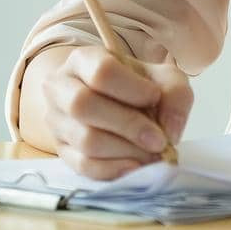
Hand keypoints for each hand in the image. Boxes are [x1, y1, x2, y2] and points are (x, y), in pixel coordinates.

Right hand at [38, 45, 192, 179]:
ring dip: (125, 151)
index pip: (101, 71)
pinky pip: (82, 165)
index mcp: (84, 60)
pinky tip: (136, 167)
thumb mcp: (162, 78)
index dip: (131, 88)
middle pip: (84, 106)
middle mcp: (60, 88)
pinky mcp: (61, 151)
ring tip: (152, 154)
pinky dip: (113, 169)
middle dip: (128, 125)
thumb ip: (174, 94)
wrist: (110, 102)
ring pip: (85, 139)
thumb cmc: (136, 86)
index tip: (154, 98)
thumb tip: (169, 130)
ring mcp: (56, 121)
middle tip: (159, 140)